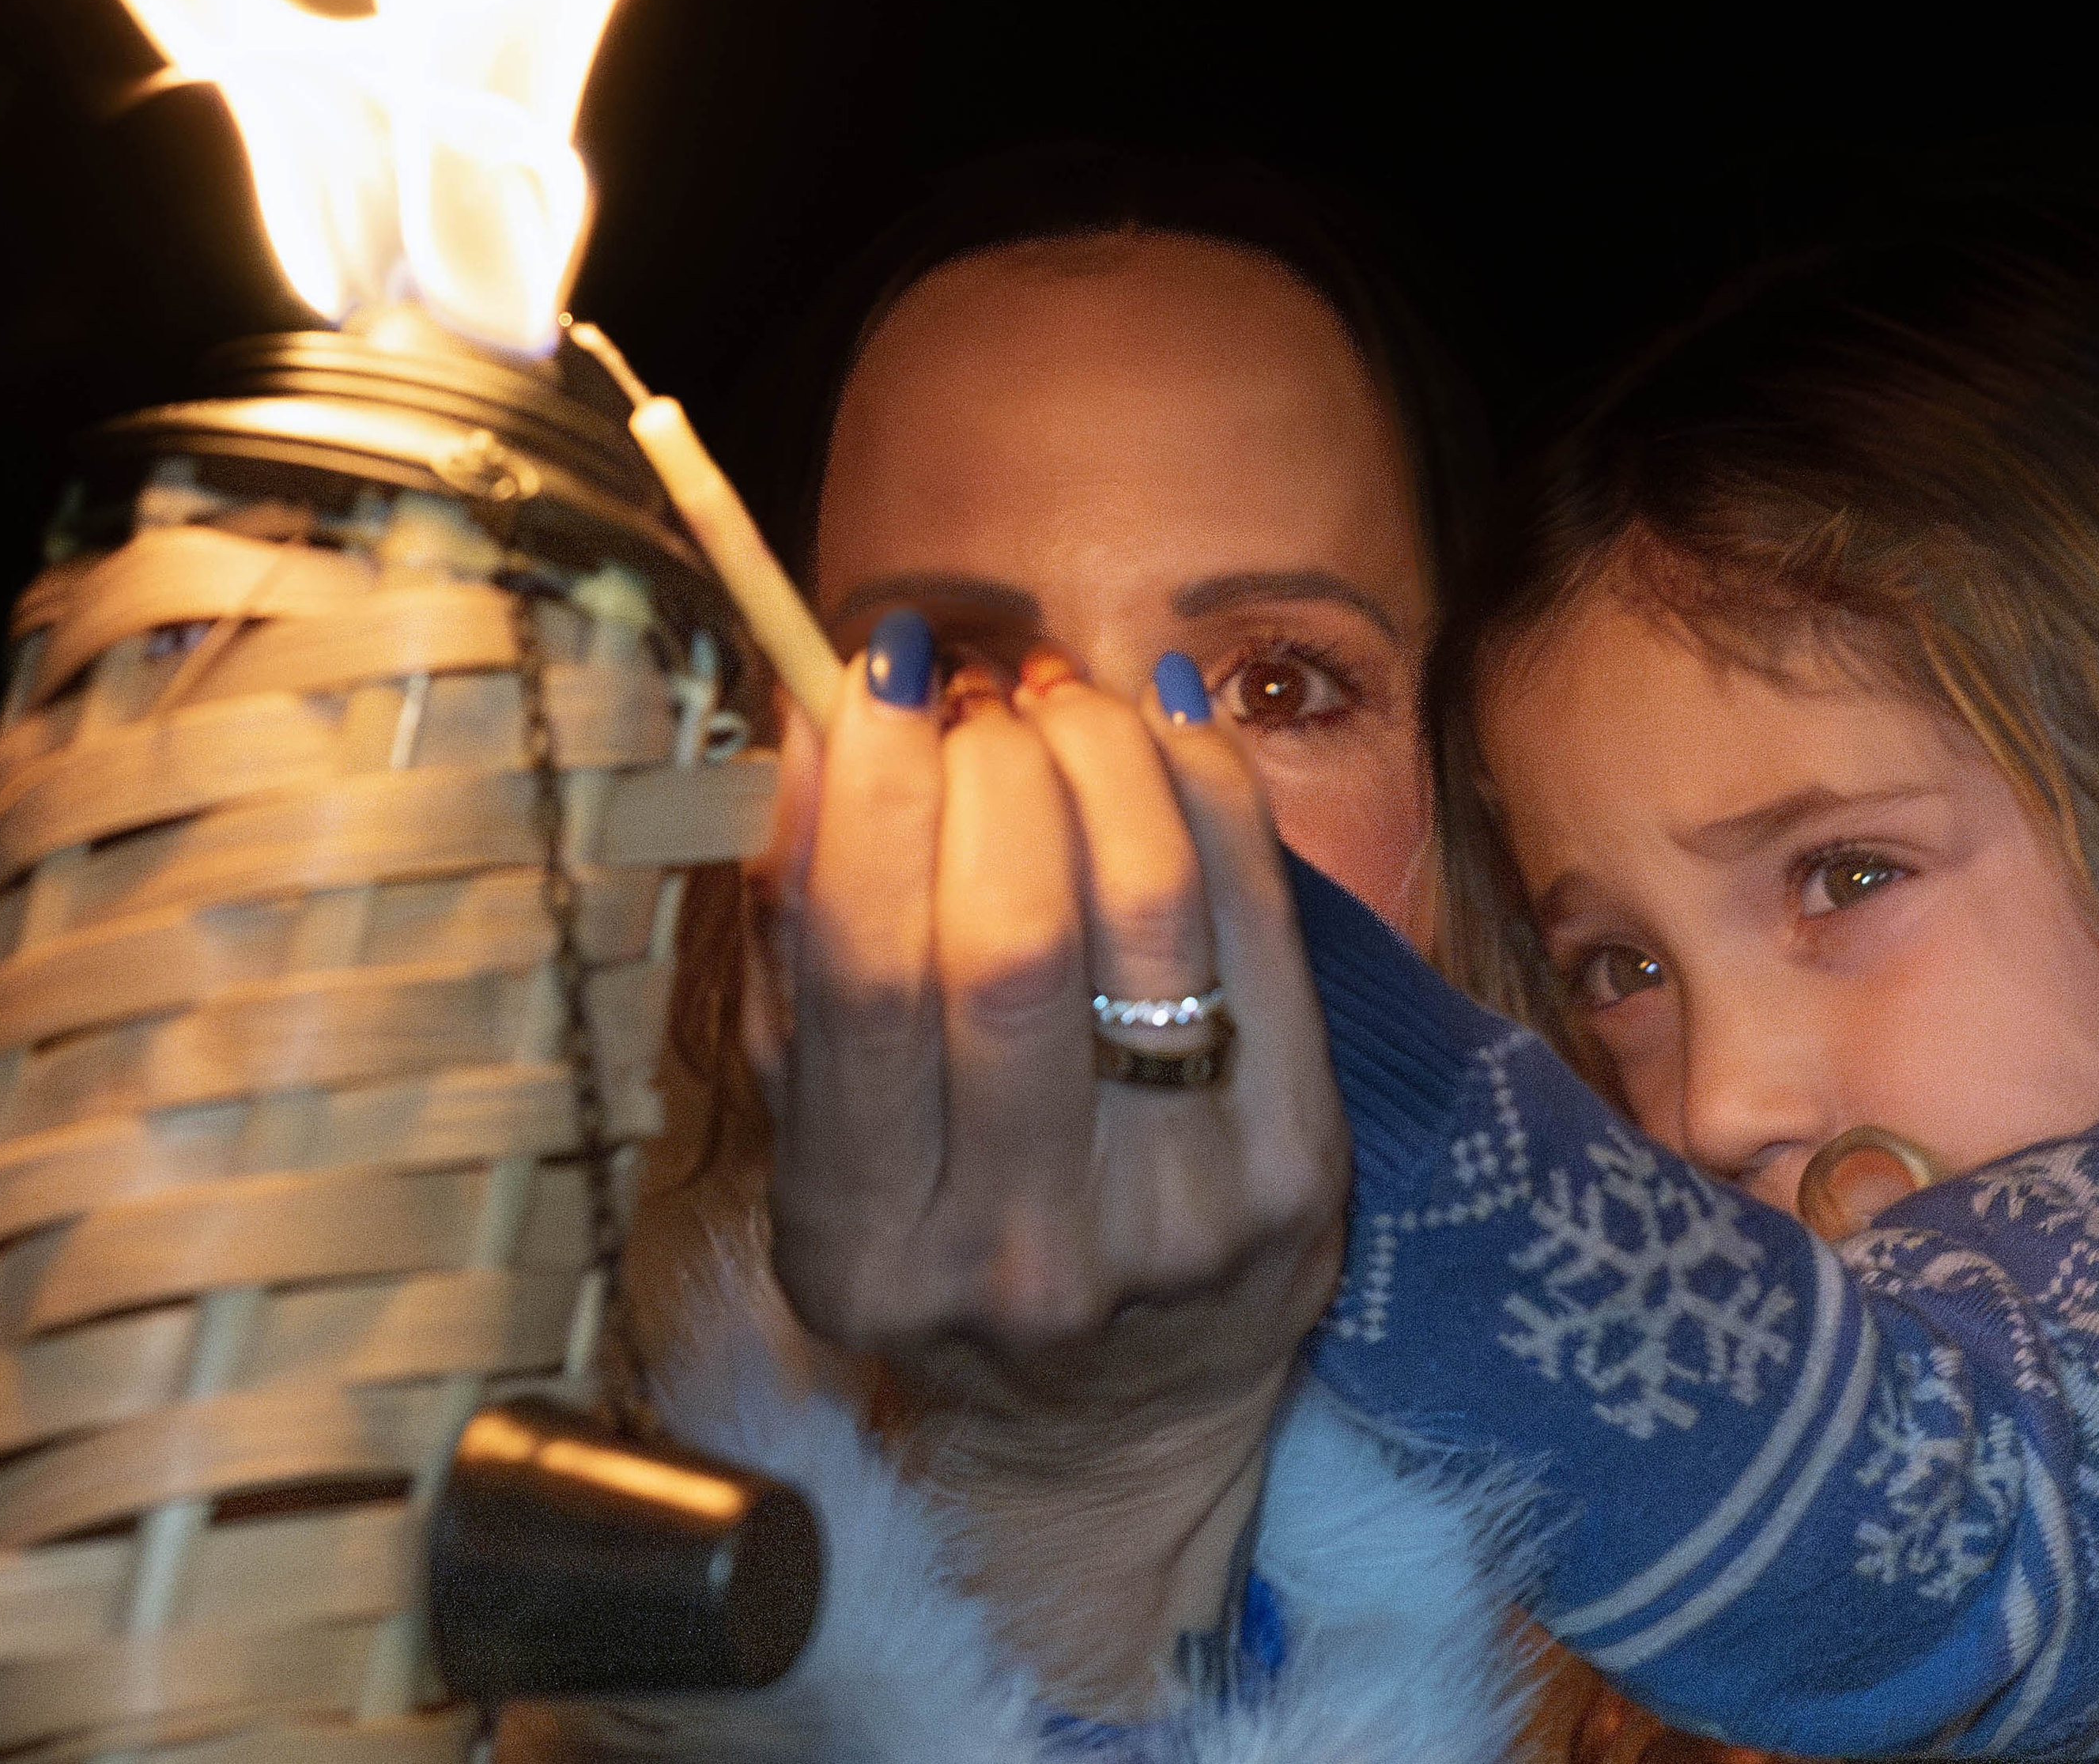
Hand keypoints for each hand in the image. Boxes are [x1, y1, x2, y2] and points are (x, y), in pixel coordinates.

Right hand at [751, 620, 1351, 1710]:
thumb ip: (797, 934)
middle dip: (997, 764)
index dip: (874, 798)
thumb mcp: (820, 1121)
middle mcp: (1020, 1254)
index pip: (870, 978)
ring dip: (1106, 754)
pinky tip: (1165, 736)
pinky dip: (1212, 797)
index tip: (880, 672)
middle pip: (1014, 936)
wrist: (1110, 1425)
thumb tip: (817, 722)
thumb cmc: (939, 1236)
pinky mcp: (1300, 1181)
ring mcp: (1177, 1225)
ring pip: (1152, 911)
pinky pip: (1264, 928)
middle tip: (985, 697)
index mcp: (863, 1244)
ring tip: (1067, 705)